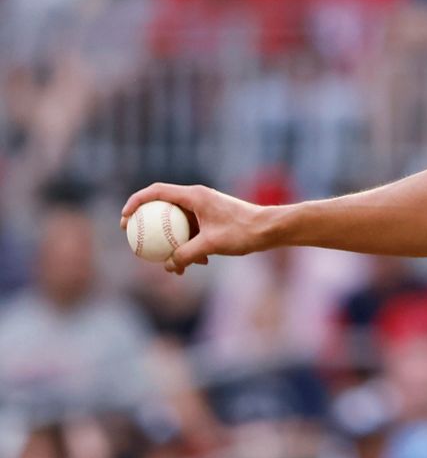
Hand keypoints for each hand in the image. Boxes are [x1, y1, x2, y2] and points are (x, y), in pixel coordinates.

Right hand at [121, 183, 271, 274]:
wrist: (271, 229)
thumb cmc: (244, 232)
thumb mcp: (212, 245)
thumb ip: (187, 254)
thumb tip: (168, 266)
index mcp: (194, 195)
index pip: (156, 192)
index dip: (135, 202)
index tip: (124, 218)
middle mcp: (197, 198)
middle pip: (163, 207)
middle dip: (147, 223)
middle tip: (132, 239)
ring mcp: (205, 209)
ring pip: (178, 223)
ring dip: (171, 242)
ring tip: (168, 264)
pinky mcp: (212, 220)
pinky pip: (192, 231)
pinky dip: (189, 245)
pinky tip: (197, 265)